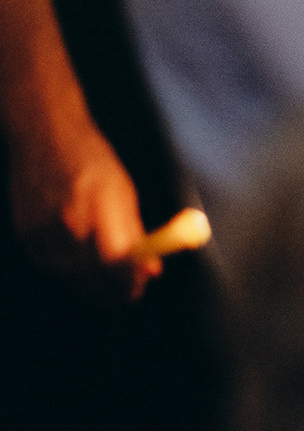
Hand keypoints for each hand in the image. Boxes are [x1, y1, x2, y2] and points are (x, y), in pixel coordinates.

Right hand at [8, 116, 153, 299]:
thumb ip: (136, 233)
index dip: (128, 281)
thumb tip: (152, 270)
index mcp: (101, 204)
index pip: (117, 259)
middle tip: (127, 294)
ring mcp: (42, 227)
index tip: (138, 288)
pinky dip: (66, 270)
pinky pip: (48, 264)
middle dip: (111, 290)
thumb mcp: (123, 192)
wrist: (44, 136)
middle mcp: (69, 218)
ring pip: (69, 274)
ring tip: (106, 281)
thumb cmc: (92, 161)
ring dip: (90, 284)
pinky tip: (79, 266)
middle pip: (91, 274)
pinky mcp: (24, 232)